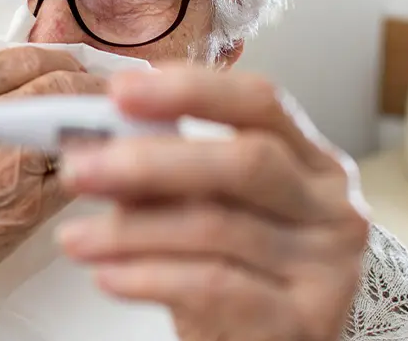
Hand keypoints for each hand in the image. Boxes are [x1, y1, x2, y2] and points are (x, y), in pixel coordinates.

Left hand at [57, 66, 368, 340]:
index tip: (121, 91)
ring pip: (218, 227)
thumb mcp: (212, 210)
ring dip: (131, 230)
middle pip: (246, 162)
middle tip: (82, 168)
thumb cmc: (242, 271)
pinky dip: (149, 277)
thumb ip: (171, 175)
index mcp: (312, 161)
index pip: (261, 103)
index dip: (192, 89)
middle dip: (152, 161)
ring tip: (75, 238)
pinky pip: (214, 286)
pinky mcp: (306, 320)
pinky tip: (109, 275)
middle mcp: (331, 207)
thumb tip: (100, 144)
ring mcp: (327, 266)